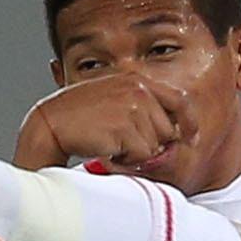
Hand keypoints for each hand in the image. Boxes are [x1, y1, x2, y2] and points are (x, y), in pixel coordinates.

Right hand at [14, 74, 182, 174]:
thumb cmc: (77, 117)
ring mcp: (133, 108)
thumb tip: (172, 133)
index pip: (179, 100)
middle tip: (122, 143)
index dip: (189, 122)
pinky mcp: (125, 127)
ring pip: (155, 146)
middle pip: (168, 130)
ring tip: (110, 144)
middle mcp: (139, 90)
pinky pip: (141, 156)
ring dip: (135, 154)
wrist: (49, 124)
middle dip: (150, 144)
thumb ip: (141, 108)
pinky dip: (125, 161)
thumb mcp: (112, 99)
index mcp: (136, 80)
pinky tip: (106, 150)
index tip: (191, 136)